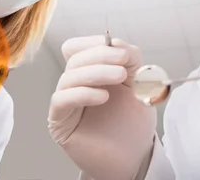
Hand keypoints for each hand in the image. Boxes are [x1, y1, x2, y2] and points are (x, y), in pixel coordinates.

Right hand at [48, 36, 155, 179]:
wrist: (134, 157)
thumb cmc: (133, 124)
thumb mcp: (138, 83)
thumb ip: (130, 60)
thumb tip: (116, 42)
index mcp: (89, 71)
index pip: (77, 47)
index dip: (95, 43)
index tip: (120, 48)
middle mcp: (74, 84)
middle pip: (74, 58)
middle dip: (101, 55)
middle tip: (124, 61)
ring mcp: (66, 102)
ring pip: (69, 76)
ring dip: (97, 71)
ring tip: (121, 77)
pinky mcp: (60, 122)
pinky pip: (62, 99)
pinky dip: (83, 93)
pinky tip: (103, 97)